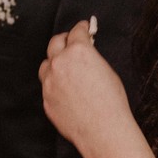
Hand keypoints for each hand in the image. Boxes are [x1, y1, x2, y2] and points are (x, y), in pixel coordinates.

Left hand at [39, 18, 129, 153]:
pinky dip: (55, 84)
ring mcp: (49, 82)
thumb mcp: (107, 70)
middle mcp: (60, 63)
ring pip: (46, 65)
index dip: (82, 28)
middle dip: (64, 40)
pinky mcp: (46, 99)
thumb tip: (85, 55)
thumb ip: (91, 58)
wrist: (102, 130)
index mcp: (78, 52)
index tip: (84, 28)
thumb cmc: (111, 102)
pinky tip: (66, 90)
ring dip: (54, 62)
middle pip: (55, 42)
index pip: (76, 32)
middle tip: (71, 41)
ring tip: (65, 67)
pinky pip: (48, 86)